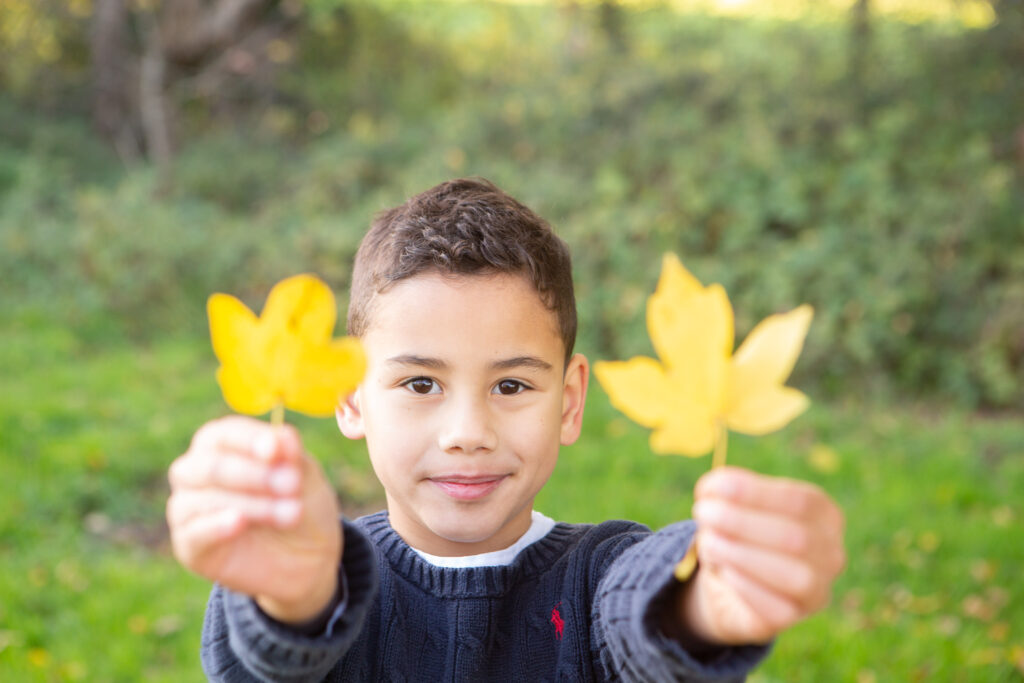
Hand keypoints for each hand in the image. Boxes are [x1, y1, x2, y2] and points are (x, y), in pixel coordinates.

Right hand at [166, 416, 341, 623]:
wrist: (308, 558)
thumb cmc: (301, 503)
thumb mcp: (306, 476)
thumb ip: (290, 455)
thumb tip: (281, 436)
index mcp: (222, 446)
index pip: (223, 434)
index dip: (248, 440)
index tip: (274, 450)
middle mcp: (196, 472)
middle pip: (210, 465)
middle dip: (254, 474)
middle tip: (292, 484)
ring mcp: (188, 508)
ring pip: (204, 498)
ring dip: (253, 504)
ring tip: (292, 513)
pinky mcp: (189, 545)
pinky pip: (193, 532)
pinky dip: (217, 525)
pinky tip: (240, 522)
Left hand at [678, 466, 845, 644]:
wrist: (730, 582)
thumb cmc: (737, 532)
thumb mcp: (731, 504)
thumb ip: (724, 492)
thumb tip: (712, 490)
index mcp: (824, 515)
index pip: (801, 501)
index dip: (756, 493)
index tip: (715, 487)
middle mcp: (831, 553)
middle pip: (797, 537)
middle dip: (742, 522)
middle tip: (702, 512)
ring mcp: (817, 590)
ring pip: (795, 577)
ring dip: (742, 555)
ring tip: (707, 542)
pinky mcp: (793, 617)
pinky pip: (777, 609)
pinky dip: (746, 586)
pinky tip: (724, 571)